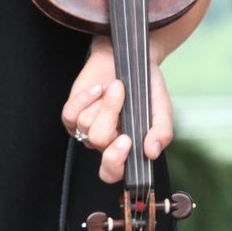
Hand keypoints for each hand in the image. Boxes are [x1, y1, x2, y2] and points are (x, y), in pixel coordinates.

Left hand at [61, 37, 173, 183]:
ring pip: (86, 125)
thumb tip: (152, 152)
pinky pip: (70, 114)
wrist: (130, 58)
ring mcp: (87, 125)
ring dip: (104, 102)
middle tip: (122, 109)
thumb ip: (161, 131)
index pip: (111, 172)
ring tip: (117, 86)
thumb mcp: (161, 108)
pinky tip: (98, 88)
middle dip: (109, 122)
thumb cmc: (146, 86)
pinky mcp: (73, 109)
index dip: (115, 162)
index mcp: (125, 148)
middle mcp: (104, 140)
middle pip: (99, 143)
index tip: (128, 141)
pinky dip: (84, 99)